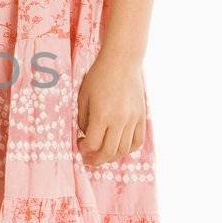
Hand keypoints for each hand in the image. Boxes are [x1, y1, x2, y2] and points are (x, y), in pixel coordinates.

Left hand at [76, 51, 145, 165]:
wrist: (122, 62)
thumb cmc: (98, 77)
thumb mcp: (83, 97)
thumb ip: (83, 120)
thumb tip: (87, 136)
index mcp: (101, 115)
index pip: (92, 144)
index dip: (84, 149)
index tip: (80, 144)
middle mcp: (119, 120)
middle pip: (108, 152)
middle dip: (96, 160)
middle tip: (88, 159)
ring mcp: (133, 119)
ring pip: (124, 150)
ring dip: (112, 157)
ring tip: (103, 154)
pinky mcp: (141, 117)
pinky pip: (137, 141)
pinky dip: (128, 149)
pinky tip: (119, 147)